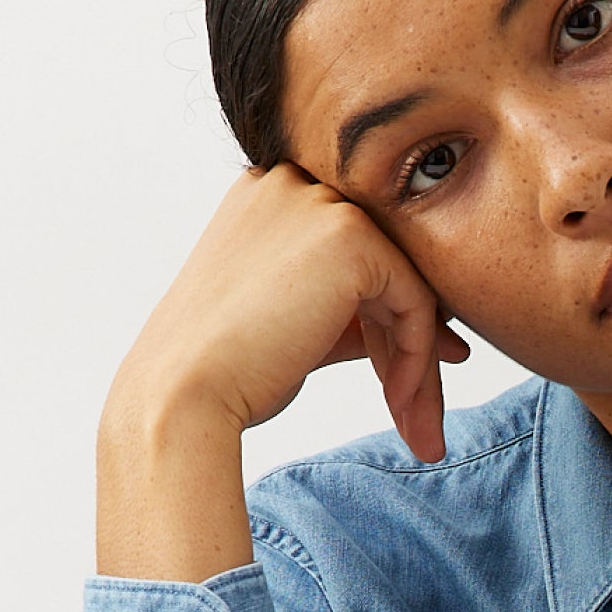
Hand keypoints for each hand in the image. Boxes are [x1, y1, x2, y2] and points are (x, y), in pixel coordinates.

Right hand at [97, 167, 472, 579]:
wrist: (185, 392)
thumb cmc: (227, 372)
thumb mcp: (295, 328)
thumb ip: (350, 315)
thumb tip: (426, 333)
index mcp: (267, 199)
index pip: (353, 255)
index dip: (386, 320)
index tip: (405, 379)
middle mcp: (291, 185)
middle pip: (385, 266)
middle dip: (411, 344)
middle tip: (421, 414)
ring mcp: (319, 202)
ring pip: (407, 284)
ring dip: (419, 361)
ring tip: (420, 427)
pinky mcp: (350, 234)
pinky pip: (414, 300)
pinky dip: (416, 356)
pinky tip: (399, 402)